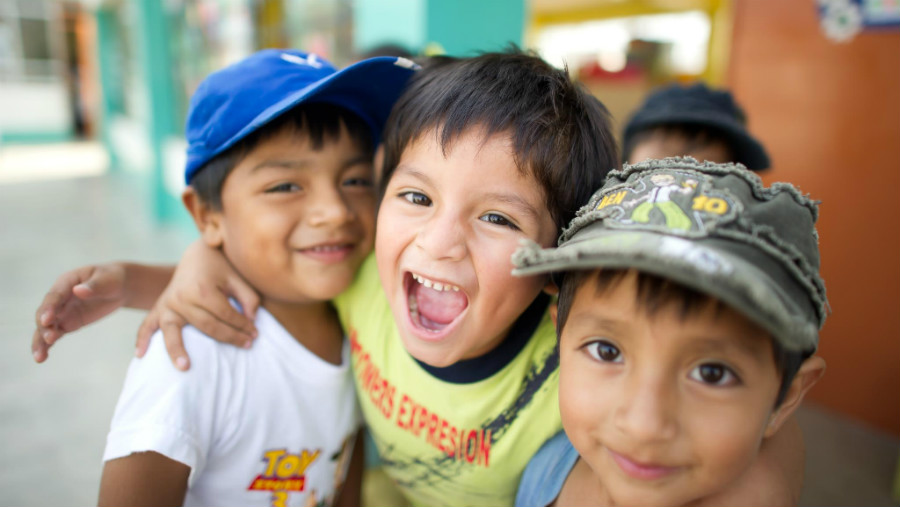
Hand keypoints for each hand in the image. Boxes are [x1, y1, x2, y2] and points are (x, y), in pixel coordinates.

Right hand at [32, 263, 127, 362]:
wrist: (118, 287)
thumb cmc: (112, 279)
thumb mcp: (107, 280)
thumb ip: (94, 286)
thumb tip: (78, 291)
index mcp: (67, 282)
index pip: (55, 296)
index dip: (49, 307)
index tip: (46, 320)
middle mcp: (59, 298)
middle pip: (45, 312)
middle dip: (44, 326)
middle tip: (49, 339)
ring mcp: (61, 312)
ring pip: (46, 326)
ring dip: (41, 340)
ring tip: (40, 357)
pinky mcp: (67, 323)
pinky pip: (55, 334)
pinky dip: (48, 345)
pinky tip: (42, 357)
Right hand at [135, 240, 259, 370]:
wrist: (197, 254)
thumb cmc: (221, 267)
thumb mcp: (238, 278)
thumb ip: (249, 298)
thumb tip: (251, 321)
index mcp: (202, 289)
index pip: (226, 315)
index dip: (243, 326)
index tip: (255, 334)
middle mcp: (182, 297)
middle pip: (207, 326)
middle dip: (229, 338)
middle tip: (247, 346)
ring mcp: (168, 303)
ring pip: (173, 331)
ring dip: (177, 350)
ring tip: (184, 367)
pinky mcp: (159, 307)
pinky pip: (147, 324)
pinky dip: (142, 339)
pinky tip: (140, 355)